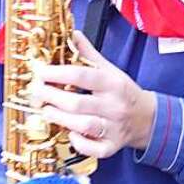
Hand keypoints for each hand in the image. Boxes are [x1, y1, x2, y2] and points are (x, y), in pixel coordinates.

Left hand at [29, 30, 156, 158]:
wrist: (147, 118)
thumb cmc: (123, 92)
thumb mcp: (110, 70)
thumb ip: (88, 54)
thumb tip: (72, 34)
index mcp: (112, 83)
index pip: (82, 76)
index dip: (57, 74)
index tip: (40, 72)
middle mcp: (114, 105)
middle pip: (77, 103)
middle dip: (51, 97)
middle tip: (36, 92)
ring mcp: (114, 127)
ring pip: (83, 125)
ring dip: (59, 118)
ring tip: (46, 110)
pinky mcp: (112, 146)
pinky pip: (94, 149)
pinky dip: (79, 143)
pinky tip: (70, 133)